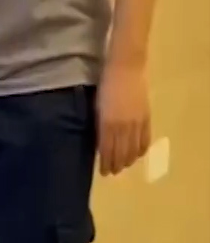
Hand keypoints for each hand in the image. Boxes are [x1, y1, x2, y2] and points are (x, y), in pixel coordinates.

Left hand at [97, 61, 151, 175]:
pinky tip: (138, 155)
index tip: (104, 172)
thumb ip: (98, 125)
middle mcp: (123, 126)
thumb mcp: (96, 106)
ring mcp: (137, 122)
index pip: (107, 149)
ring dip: (129, 160)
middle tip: (112, 173)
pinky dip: (141, 149)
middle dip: (116, 164)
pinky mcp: (146, 117)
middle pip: (121, 152)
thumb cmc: (104, 85)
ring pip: (134, 148)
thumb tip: (98, 142)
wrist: (125, 69)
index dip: (106, 162)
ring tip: (123, 167)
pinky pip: (145, 138)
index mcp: (107, 123)